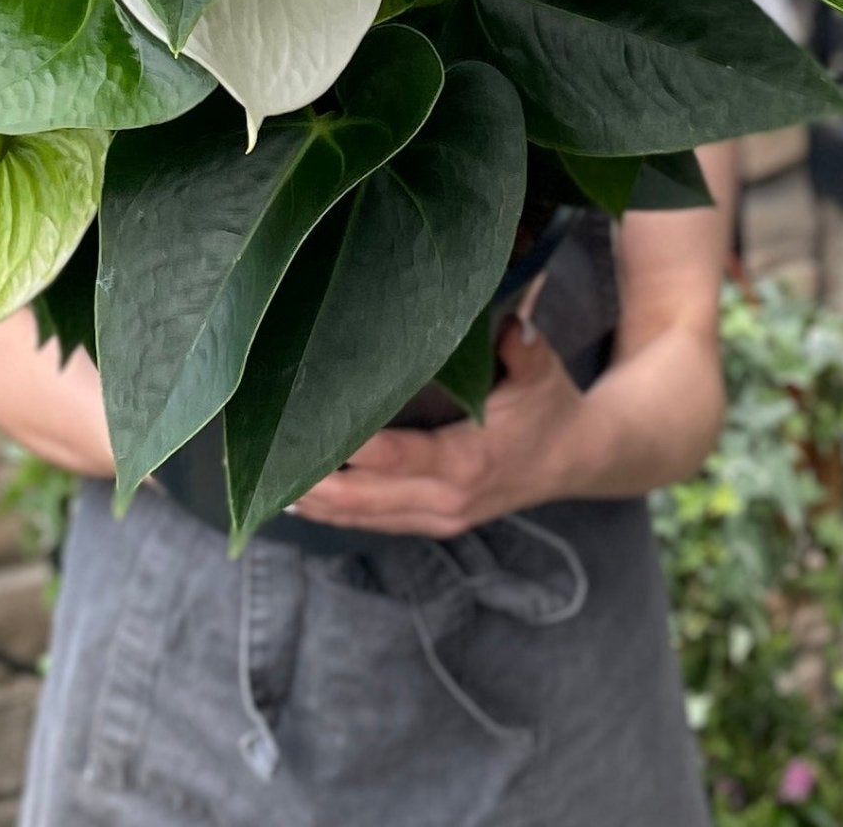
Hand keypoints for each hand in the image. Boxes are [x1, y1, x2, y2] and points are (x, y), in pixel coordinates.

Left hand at [288, 322, 590, 538]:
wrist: (579, 458)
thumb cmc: (551, 404)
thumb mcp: (542, 369)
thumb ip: (524, 347)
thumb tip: (511, 320)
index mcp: (467, 461)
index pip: (396, 456)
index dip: (350, 447)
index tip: (305, 428)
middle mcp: (447, 498)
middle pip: (364, 496)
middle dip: (313, 481)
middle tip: (262, 459)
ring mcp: (439, 517)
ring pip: (363, 516)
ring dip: (316, 502)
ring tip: (265, 481)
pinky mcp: (434, 523)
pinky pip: (375, 522)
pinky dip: (337, 512)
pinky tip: (301, 500)